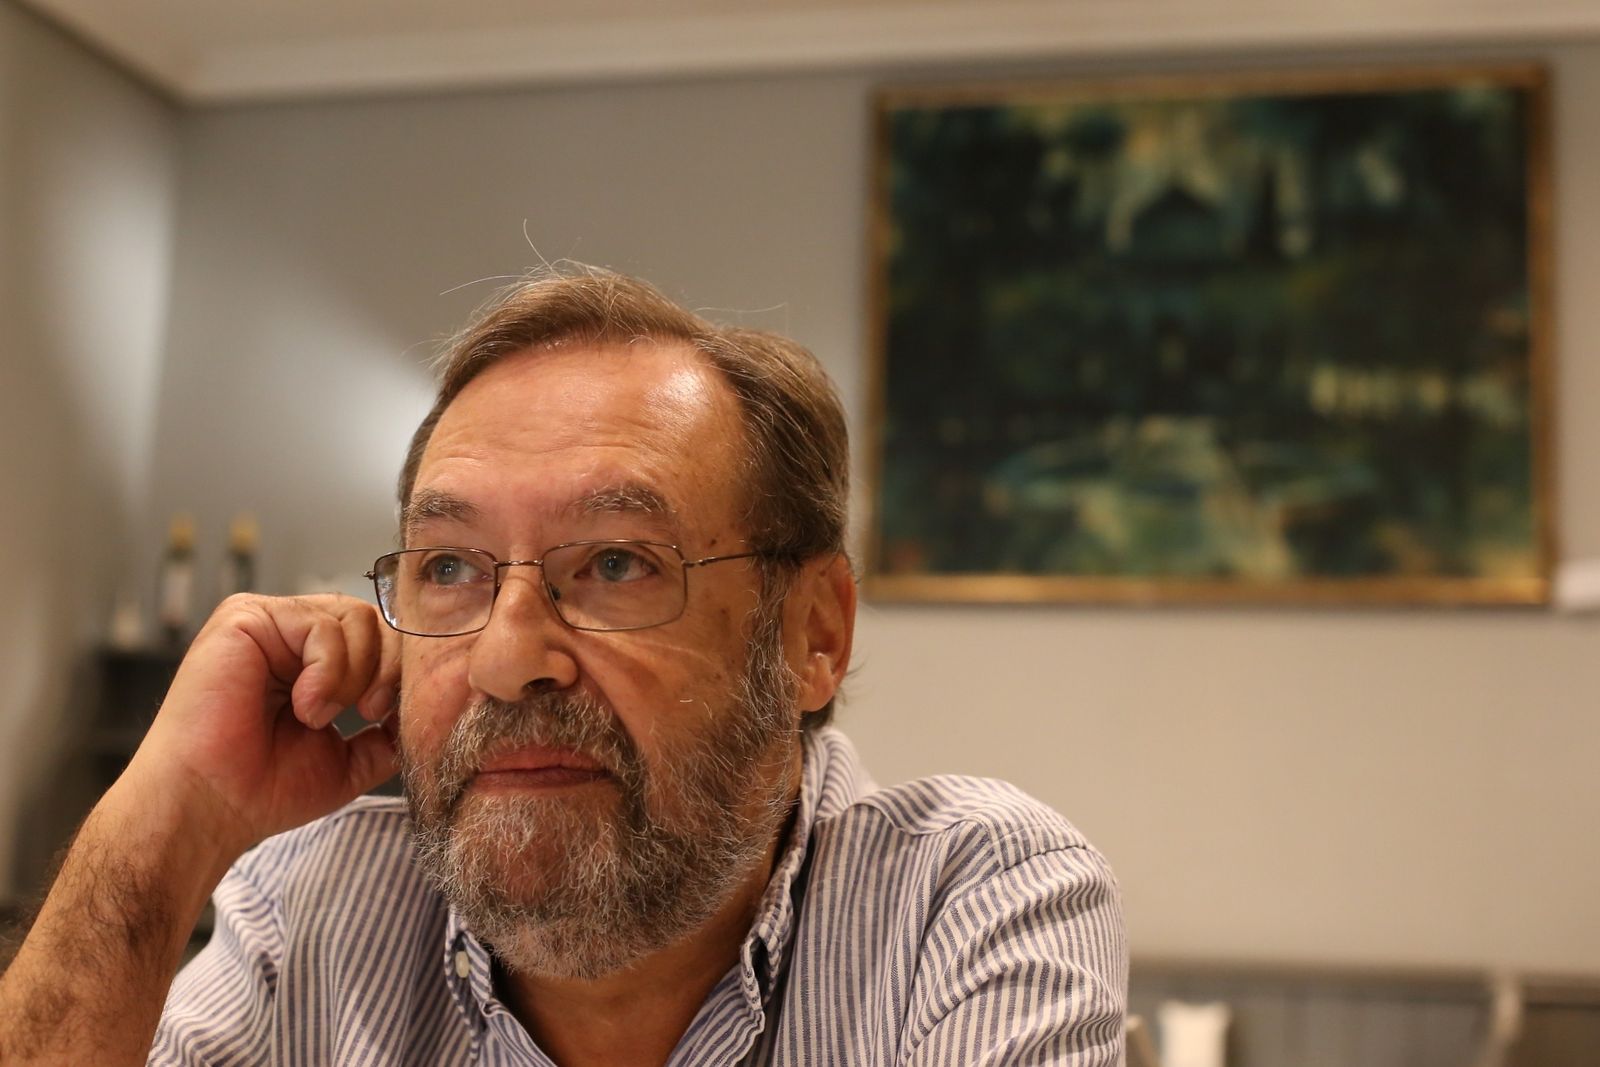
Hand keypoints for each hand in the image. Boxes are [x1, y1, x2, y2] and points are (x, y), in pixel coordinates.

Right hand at [119, 593, 400, 858]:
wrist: (211, 807)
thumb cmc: (263, 788)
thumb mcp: (351, 759)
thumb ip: (389, 732)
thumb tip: (426, 710)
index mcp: (310, 659)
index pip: (380, 637)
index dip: (399, 671)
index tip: (386, 715)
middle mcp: (288, 633)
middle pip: (374, 620)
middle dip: (386, 669)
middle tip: (369, 711)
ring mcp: (267, 621)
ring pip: (355, 617)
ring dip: (353, 675)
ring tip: (319, 716)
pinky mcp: (244, 617)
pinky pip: (321, 624)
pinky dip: (327, 670)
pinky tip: (303, 705)